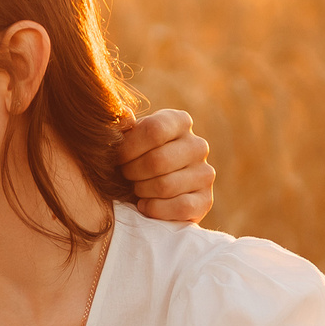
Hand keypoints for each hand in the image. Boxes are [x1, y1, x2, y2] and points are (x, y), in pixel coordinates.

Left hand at [116, 109, 214, 223]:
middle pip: (158, 161)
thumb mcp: (125, 138)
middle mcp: (198, 145)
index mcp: (179, 121)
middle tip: (126, 176)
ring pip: (165, 186)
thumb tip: (125, 116)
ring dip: (141, 191)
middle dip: (132, 173)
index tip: (118, 158)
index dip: (129, 148)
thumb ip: (120, 124)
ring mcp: (205, 173)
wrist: (147, 190)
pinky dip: (155, 209)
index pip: (154, 130)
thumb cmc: (133, 158)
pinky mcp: (206, 200)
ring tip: (136, 189)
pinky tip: (145, 205)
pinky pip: (180, 207)